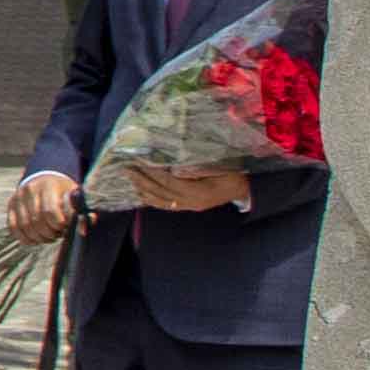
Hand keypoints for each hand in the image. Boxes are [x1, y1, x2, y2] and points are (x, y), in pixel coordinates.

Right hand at [5, 167, 81, 241]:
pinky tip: (36, 239)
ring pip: (25, 227)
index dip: (58, 225)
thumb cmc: (64, 192)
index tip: (64, 227)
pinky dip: (25, 238)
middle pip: (37, 221)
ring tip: (49, 235)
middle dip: (49, 233)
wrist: (45, 179)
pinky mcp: (10, 205)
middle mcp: (30, 189)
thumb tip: (88, 224)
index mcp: (48, 185)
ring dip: (39, 237)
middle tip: (57, 233)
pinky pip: (13, 228)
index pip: (49, 212)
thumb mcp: (75, 196)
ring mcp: (18, 197)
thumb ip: (82, 210)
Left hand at [118, 162, 258, 212]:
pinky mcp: (188, 207)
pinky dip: (152, 199)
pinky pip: (166, 205)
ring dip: (144, 190)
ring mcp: (190, 207)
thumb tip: (175, 166)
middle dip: (143, 181)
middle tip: (127, 169)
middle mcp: (192, 202)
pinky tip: (142, 192)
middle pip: (162, 193)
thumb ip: (198, 167)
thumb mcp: (219, 166)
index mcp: (199, 192)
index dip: (153, 173)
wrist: (242, 188)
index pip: (170, 182)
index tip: (140, 162)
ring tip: (130, 180)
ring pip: (161, 201)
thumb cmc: (231, 172)